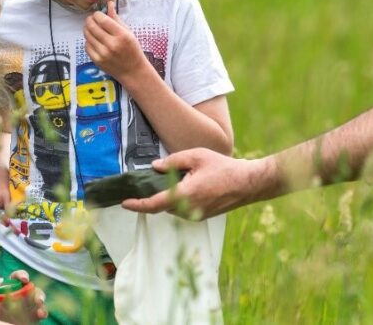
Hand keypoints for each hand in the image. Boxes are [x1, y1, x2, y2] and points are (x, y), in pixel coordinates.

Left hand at [0, 270, 47, 323]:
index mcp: (9, 288)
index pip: (17, 277)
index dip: (21, 276)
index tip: (23, 279)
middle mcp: (20, 295)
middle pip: (32, 288)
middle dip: (36, 291)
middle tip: (38, 299)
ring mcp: (27, 306)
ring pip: (38, 299)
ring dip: (41, 301)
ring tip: (41, 309)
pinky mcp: (31, 316)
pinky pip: (40, 313)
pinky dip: (42, 312)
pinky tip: (41, 314)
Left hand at [84, 1, 147, 82]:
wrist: (133, 71)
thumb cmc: (132, 49)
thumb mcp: (128, 32)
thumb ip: (116, 18)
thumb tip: (109, 3)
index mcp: (121, 35)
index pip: (102, 19)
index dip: (97, 14)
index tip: (98, 15)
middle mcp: (111, 44)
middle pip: (92, 26)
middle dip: (90, 20)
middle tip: (92, 20)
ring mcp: (103, 53)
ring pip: (87, 35)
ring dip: (88, 29)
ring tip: (93, 29)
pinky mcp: (97, 60)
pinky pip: (86, 45)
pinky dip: (89, 40)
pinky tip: (95, 40)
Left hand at [121, 148, 266, 218]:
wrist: (248, 183)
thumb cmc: (223, 168)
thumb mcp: (196, 156)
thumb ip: (173, 161)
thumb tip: (155, 167)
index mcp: (186, 194)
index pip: (155, 204)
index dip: (137, 205)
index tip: (124, 203)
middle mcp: (189, 209)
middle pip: (162, 205)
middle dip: (152, 196)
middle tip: (143, 183)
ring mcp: (196, 215)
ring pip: (172, 207)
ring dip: (167, 197)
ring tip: (168, 181)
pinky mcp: (202, 216)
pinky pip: (183, 209)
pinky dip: (177, 200)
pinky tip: (183, 186)